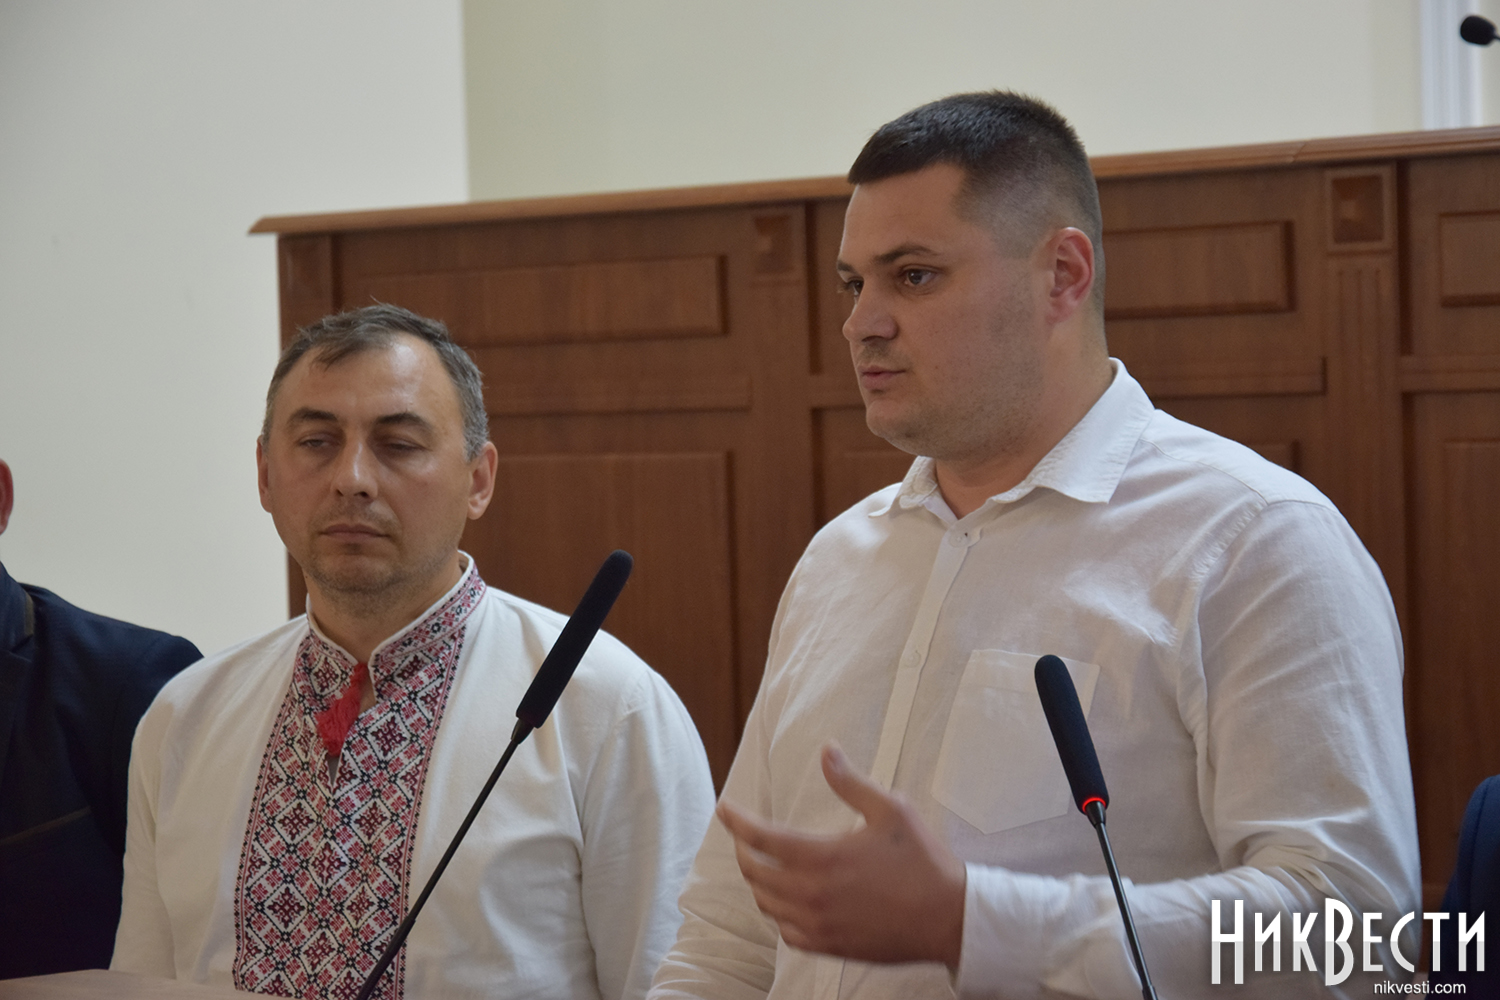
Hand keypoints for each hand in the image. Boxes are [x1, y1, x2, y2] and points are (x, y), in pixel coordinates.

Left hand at [717, 741, 966, 966]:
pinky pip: (787, 933)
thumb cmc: (922, 861)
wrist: (949, 918)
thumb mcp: (891, 810)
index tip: (724, 808)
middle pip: (756, 872)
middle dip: (744, 849)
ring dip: (759, 882)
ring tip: (764, 864)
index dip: (737, 821)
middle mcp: (813, 894)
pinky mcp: (831, 946)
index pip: (761, 838)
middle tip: (746, 835)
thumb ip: (851, 783)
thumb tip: (827, 751)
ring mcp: (820, 924)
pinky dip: (778, 914)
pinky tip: (788, 902)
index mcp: (823, 857)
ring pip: (767, 904)